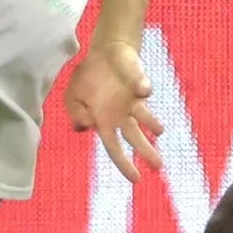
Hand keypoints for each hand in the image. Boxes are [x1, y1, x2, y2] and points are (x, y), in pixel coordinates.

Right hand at [66, 39, 164, 181]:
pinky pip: (142, 87)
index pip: (115, 148)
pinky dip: (143, 88)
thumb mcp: (72, 97)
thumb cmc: (88, 79)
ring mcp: (132, 100)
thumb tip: (86, 127)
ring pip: (144, 116)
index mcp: (105, 123)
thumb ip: (76, 113)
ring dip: (152, 123)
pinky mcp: (139, 82)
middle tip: (158, 167)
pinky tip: (142, 91)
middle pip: (135, 138)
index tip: (136, 179)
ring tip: (159, 131)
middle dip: (146, 152)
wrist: (104, 53)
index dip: (124, 163)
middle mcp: (122, 115)